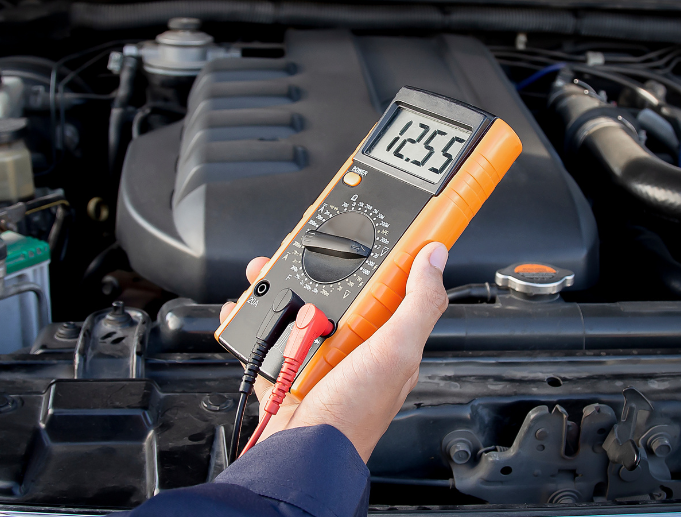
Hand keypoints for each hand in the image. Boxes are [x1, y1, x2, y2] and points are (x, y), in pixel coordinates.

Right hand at [221, 242, 449, 460]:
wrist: (303, 454)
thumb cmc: (353, 415)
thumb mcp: (397, 351)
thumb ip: (418, 304)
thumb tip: (436, 258)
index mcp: (387, 339)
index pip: (389, 284)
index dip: (379, 254)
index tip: (368, 225)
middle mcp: (355, 346)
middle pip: (337, 290)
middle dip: (317, 267)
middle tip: (302, 250)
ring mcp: (319, 358)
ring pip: (298, 308)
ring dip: (278, 290)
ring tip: (266, 278)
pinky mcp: (287, 370)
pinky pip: (267, 337)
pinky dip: (252, 323)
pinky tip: (243, 311)